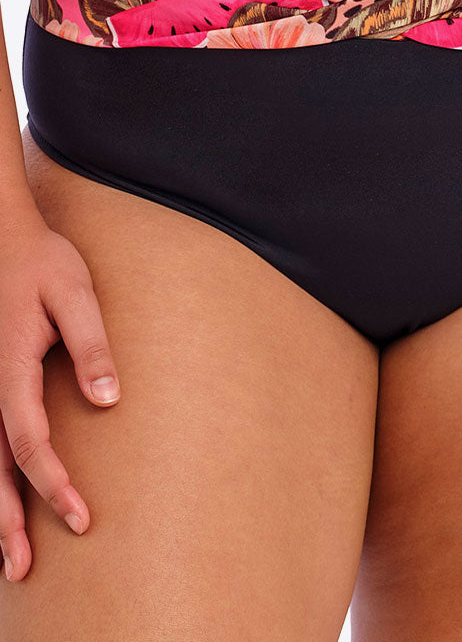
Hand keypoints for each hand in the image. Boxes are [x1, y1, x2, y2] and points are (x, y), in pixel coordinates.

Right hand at [0, 211, 120, 580]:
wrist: (7, 235)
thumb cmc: (44, 262)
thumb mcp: (76, 295)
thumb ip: (91, 345)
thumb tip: (107, 400)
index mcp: (9, 369)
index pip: (30, 444)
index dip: (54, 486)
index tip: (81, 519)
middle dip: (8, 521)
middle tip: (25, 570)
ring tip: (11, 559)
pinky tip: (2, 502)